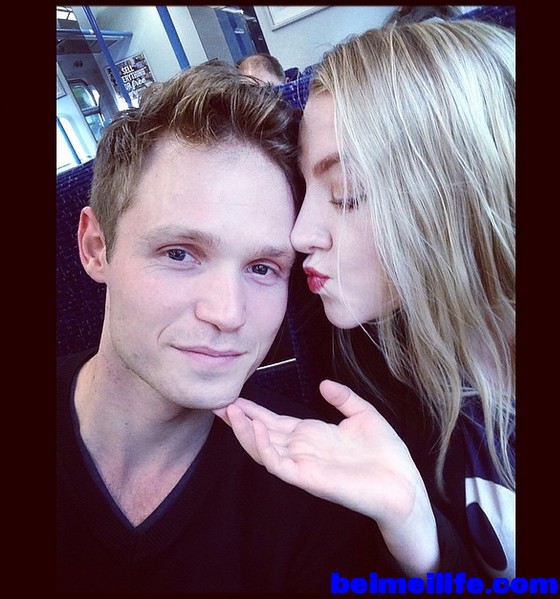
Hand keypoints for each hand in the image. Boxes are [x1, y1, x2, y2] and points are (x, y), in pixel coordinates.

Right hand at [214, 379, 438, 575]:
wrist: (403, 485)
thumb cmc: (386, 455)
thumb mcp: (364, 415)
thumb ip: (343, 398)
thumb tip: (324, 384)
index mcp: (312, 435)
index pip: (275, 421)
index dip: (255, 410)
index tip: (235, 397)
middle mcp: (302, 449)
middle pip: (263, 433)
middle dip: (241, 419)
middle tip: (218, 403)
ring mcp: (302, 464)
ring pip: (264, 448)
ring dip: (245, 431)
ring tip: (229, 411)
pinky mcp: (307, 479)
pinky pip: (278, 464)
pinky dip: (264, 447)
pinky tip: (256, 430)